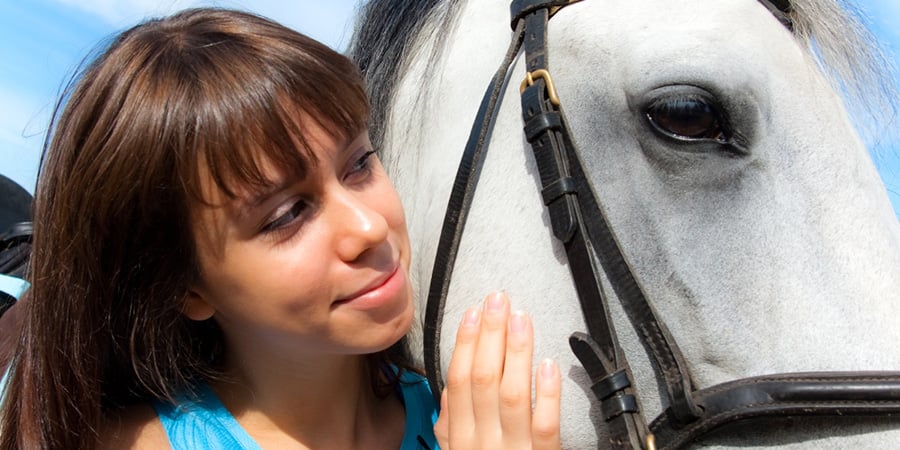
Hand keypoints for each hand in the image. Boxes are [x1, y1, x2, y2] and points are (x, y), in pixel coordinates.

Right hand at [434, 291, 561, 448]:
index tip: (474, 312)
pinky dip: (547, 394)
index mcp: (461, 436)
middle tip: (498, 301)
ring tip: (521, 319)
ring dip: (516, 352)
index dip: (466, 342)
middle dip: (490, 334)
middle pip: (484, 379)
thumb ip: (450, 423)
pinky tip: (549, 366)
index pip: (459, 380)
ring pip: (513, 395)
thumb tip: (449, 387)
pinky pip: (545, 426)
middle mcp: (483, 442)